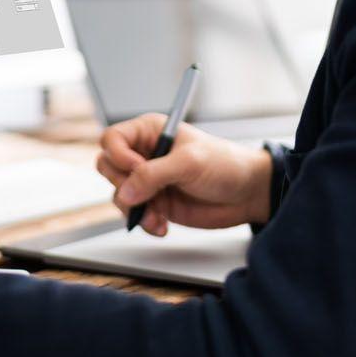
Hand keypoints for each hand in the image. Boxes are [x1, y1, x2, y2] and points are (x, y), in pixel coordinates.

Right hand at [95, 116, 272, 236]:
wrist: (247, 194)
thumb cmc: (225, 165)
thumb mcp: (189, 163)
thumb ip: (154, 175)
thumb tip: (125, 193)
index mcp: (150, 132)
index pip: (113, 139)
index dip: (118, 155)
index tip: (136, 169)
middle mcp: (144, 154)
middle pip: (108, 167)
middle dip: (123, 185)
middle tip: (144, 194)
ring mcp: (148, 180)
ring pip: (119, 193)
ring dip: (135, 208)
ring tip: (157, 216)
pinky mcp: (155, 202)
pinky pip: (134, 213)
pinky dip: (144, 221)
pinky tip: (162, 224)